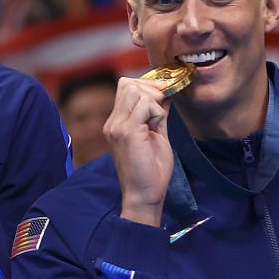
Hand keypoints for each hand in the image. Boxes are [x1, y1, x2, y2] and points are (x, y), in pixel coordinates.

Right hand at [104, 75, 174, 225]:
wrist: (144, 195)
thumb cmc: (151, 171)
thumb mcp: (156, 135)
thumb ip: (158, 115)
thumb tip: (166, 95)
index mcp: (117, 123)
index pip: (126, 87)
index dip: (147, 86)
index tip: (164, 98)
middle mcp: (113, 122)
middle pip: (128, 84)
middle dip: (152, 89)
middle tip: (164, 107)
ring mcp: (117, 126)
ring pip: (135, 90)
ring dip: (154, 100)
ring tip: (159, 121)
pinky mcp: (127, 132)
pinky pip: (145, 105)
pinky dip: (156, 112)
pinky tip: (157, 128)